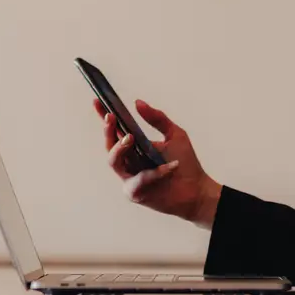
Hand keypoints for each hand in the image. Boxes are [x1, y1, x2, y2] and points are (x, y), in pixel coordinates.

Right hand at [93, 98, 221, 229]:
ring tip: (130, 137)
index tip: (97, 101)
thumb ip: (157, 118)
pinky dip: (152, 173)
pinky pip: (137, 180)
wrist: (197, 190)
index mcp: (134, 146)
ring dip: (119, 148)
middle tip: (111, 117)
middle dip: (107, 130)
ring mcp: (129, 177)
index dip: (103, 116)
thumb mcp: (174, 134)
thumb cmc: (186, 163)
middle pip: (108, 145)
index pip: (115, 130)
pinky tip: (170, 168)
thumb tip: (137, 102)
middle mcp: (128, 161)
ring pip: (113, 162)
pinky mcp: (135, 193)